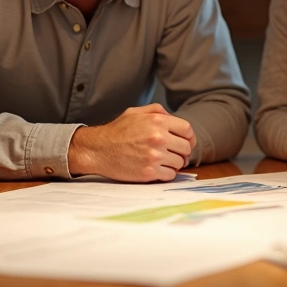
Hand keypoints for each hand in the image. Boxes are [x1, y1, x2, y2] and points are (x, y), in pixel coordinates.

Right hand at [68, 104, 195, 181]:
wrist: (98, 149)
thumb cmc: (116, 131)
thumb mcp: (135, 113)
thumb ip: (156, 111)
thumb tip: (173, 117)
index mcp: (157, 121)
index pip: (187, 130)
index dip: (188, 137)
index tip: (184, 142)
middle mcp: (159, 138)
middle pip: (186, 148)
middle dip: (181, 151)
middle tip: (173, 153)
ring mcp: (154, 156)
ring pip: (180, 163)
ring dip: (174, 163)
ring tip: (163, 161)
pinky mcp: (149, 172)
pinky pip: (170, 175)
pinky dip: (166, 173)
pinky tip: (157, 169)